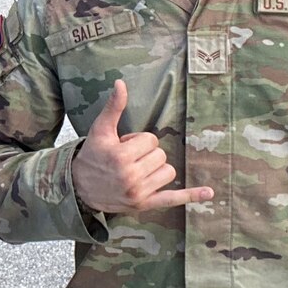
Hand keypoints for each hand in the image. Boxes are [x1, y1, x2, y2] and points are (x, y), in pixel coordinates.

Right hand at [72, 78, 213, 215]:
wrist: (79, 186)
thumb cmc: (92, 155)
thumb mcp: (100, 129)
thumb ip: (114, 107)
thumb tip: (121, 83)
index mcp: (121, 156)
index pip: (151, 140)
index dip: (138, 141)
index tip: (123, 147)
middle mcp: (130, 176)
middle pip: (161, 156)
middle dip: (146, 154)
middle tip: (126, 160)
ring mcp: (138, 193)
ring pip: (168, 172)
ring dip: (156, 169)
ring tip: (135, 171)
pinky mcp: (144, 205)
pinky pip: (172, 199)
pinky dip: (191, 196)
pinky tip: (208, 193)